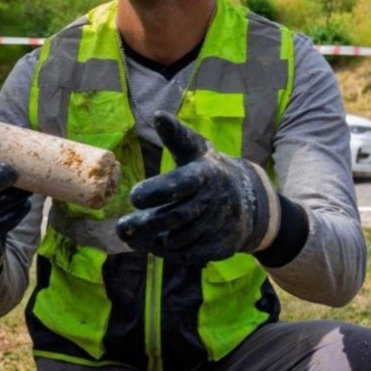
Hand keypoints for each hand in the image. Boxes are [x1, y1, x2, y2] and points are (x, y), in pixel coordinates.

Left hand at [116, 112, 275, 262]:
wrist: (249, 201)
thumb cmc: (209, 171)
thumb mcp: (196, 149)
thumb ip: (175, 135)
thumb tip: (157, 114)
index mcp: (206, 174)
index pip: (181, 184)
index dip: (156, 191)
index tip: (133, 196)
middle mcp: (215, 201)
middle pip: (175, 217)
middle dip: (145, 225)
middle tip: (121, 227)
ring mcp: (219, 226)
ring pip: (179, 240)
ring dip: (151, 241)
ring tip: (132, 237)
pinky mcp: (220, 246)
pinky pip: (188, 255)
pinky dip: (167, 253)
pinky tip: (152, 246)